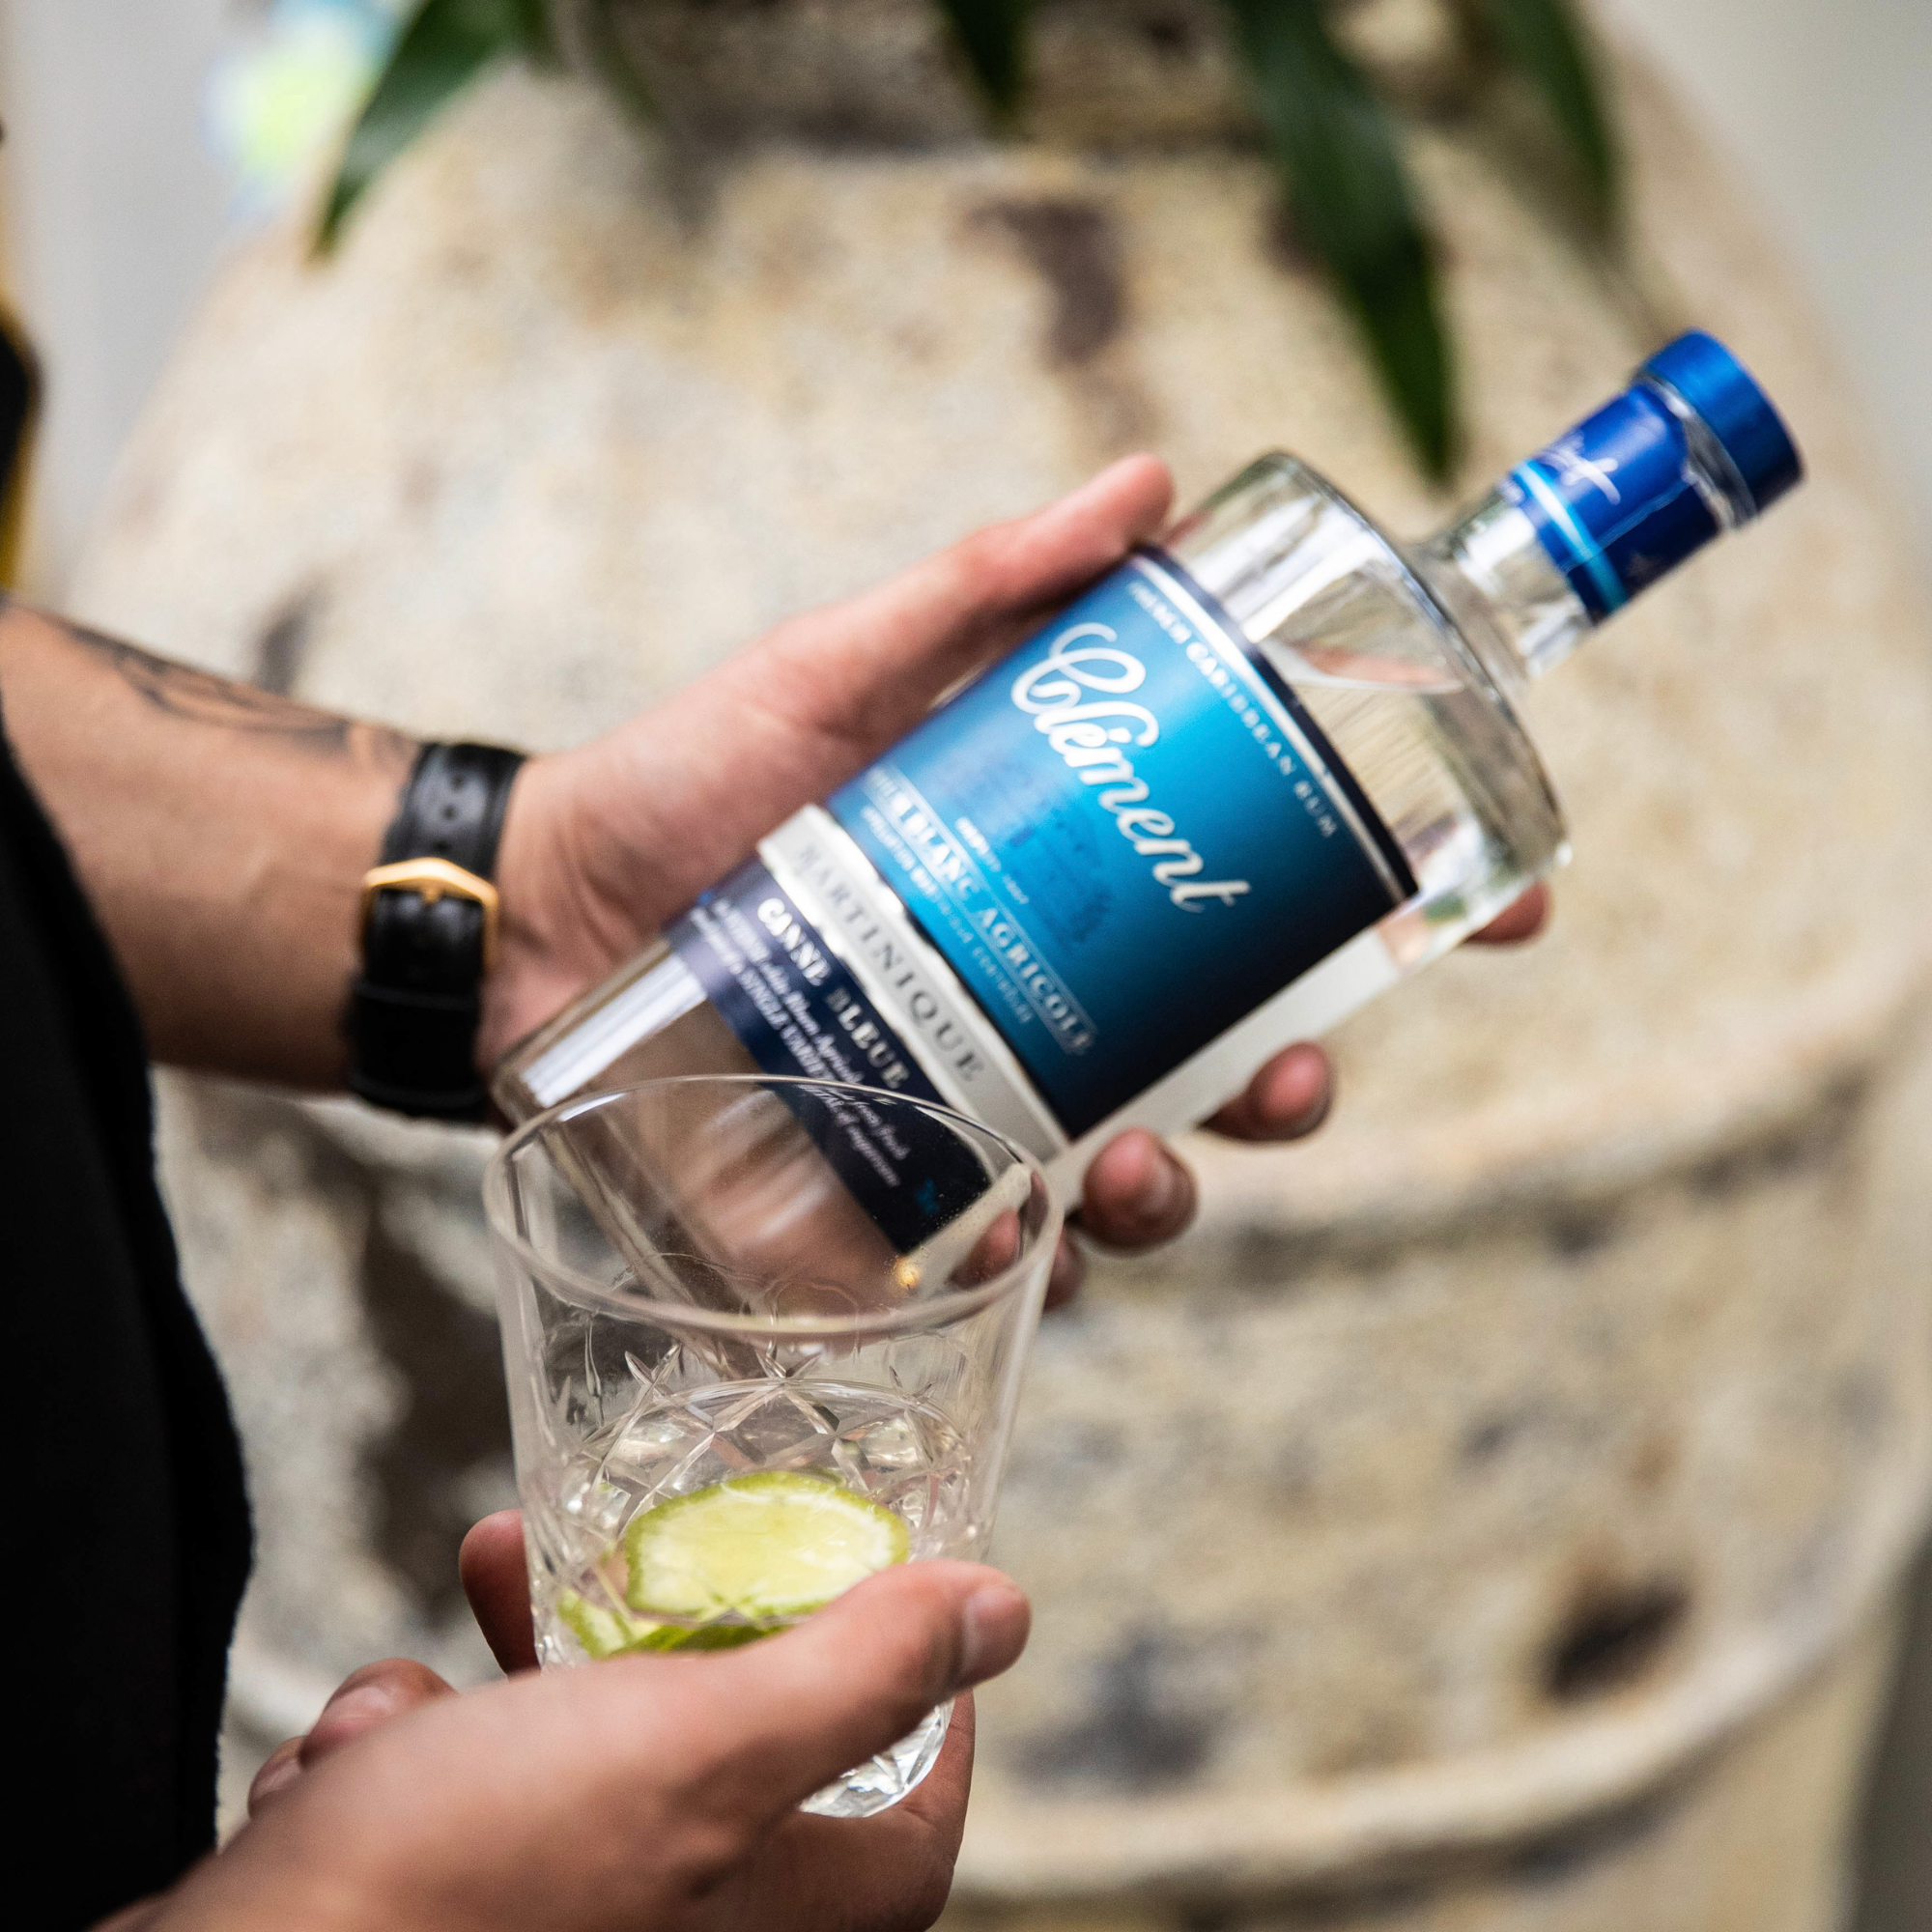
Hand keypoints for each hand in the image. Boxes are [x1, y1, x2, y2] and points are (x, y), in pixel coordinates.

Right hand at [144, 1515, 1026, 1931]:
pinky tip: (343, 1779)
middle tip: (537, 1559)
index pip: (914, 1786)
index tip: (843, 1568)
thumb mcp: (702, 1744)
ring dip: (477, 1692)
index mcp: (798, 1912)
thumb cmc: (481, 1888)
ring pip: (563, 1747)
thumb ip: (864, 1672)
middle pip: (709, 1730)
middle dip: (616, 1632)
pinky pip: (464, 1801)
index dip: (896, 1669)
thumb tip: (1004, 1610)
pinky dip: (403, 1766)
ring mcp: (577, 1923)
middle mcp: (701, 1930)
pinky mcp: (469, 1914)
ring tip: (404, 1703)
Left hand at [484, 459, 1547, 1291]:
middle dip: (1299, 1081)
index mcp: (1069, 886)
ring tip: (1149, 1172)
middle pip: (1224, 1066)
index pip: (1258, 909)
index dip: (1391, 915)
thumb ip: (986, 590)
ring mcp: (971, 1116)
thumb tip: (1153, 482)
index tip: (1492, 908)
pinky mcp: (883, 1204)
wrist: (537, 908)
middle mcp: (1044, 1007)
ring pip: (1135, 1180)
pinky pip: (994, 1262)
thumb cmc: (692, 784)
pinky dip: (1027, 1269)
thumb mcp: (843, 670)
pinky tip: (1020, 1249)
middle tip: (1300, 1072)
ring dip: (1182, 1191)